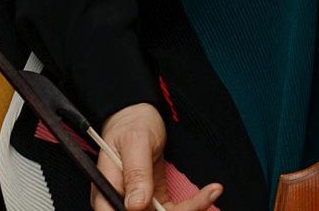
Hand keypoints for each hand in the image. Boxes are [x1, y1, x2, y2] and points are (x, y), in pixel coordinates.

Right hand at [91, 103, 220, 210]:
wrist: (138, 117)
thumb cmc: (132, 125)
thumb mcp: (136, 142)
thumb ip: (135, 173)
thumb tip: (135, 205)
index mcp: (106, 191)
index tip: (173, 210)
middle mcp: (120, 201)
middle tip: (205, 198)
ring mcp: (137, 202)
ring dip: (189, 209)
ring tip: (212, 192)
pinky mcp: (153, 199)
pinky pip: (170, 210)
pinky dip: (190, 205)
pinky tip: (208, 193)